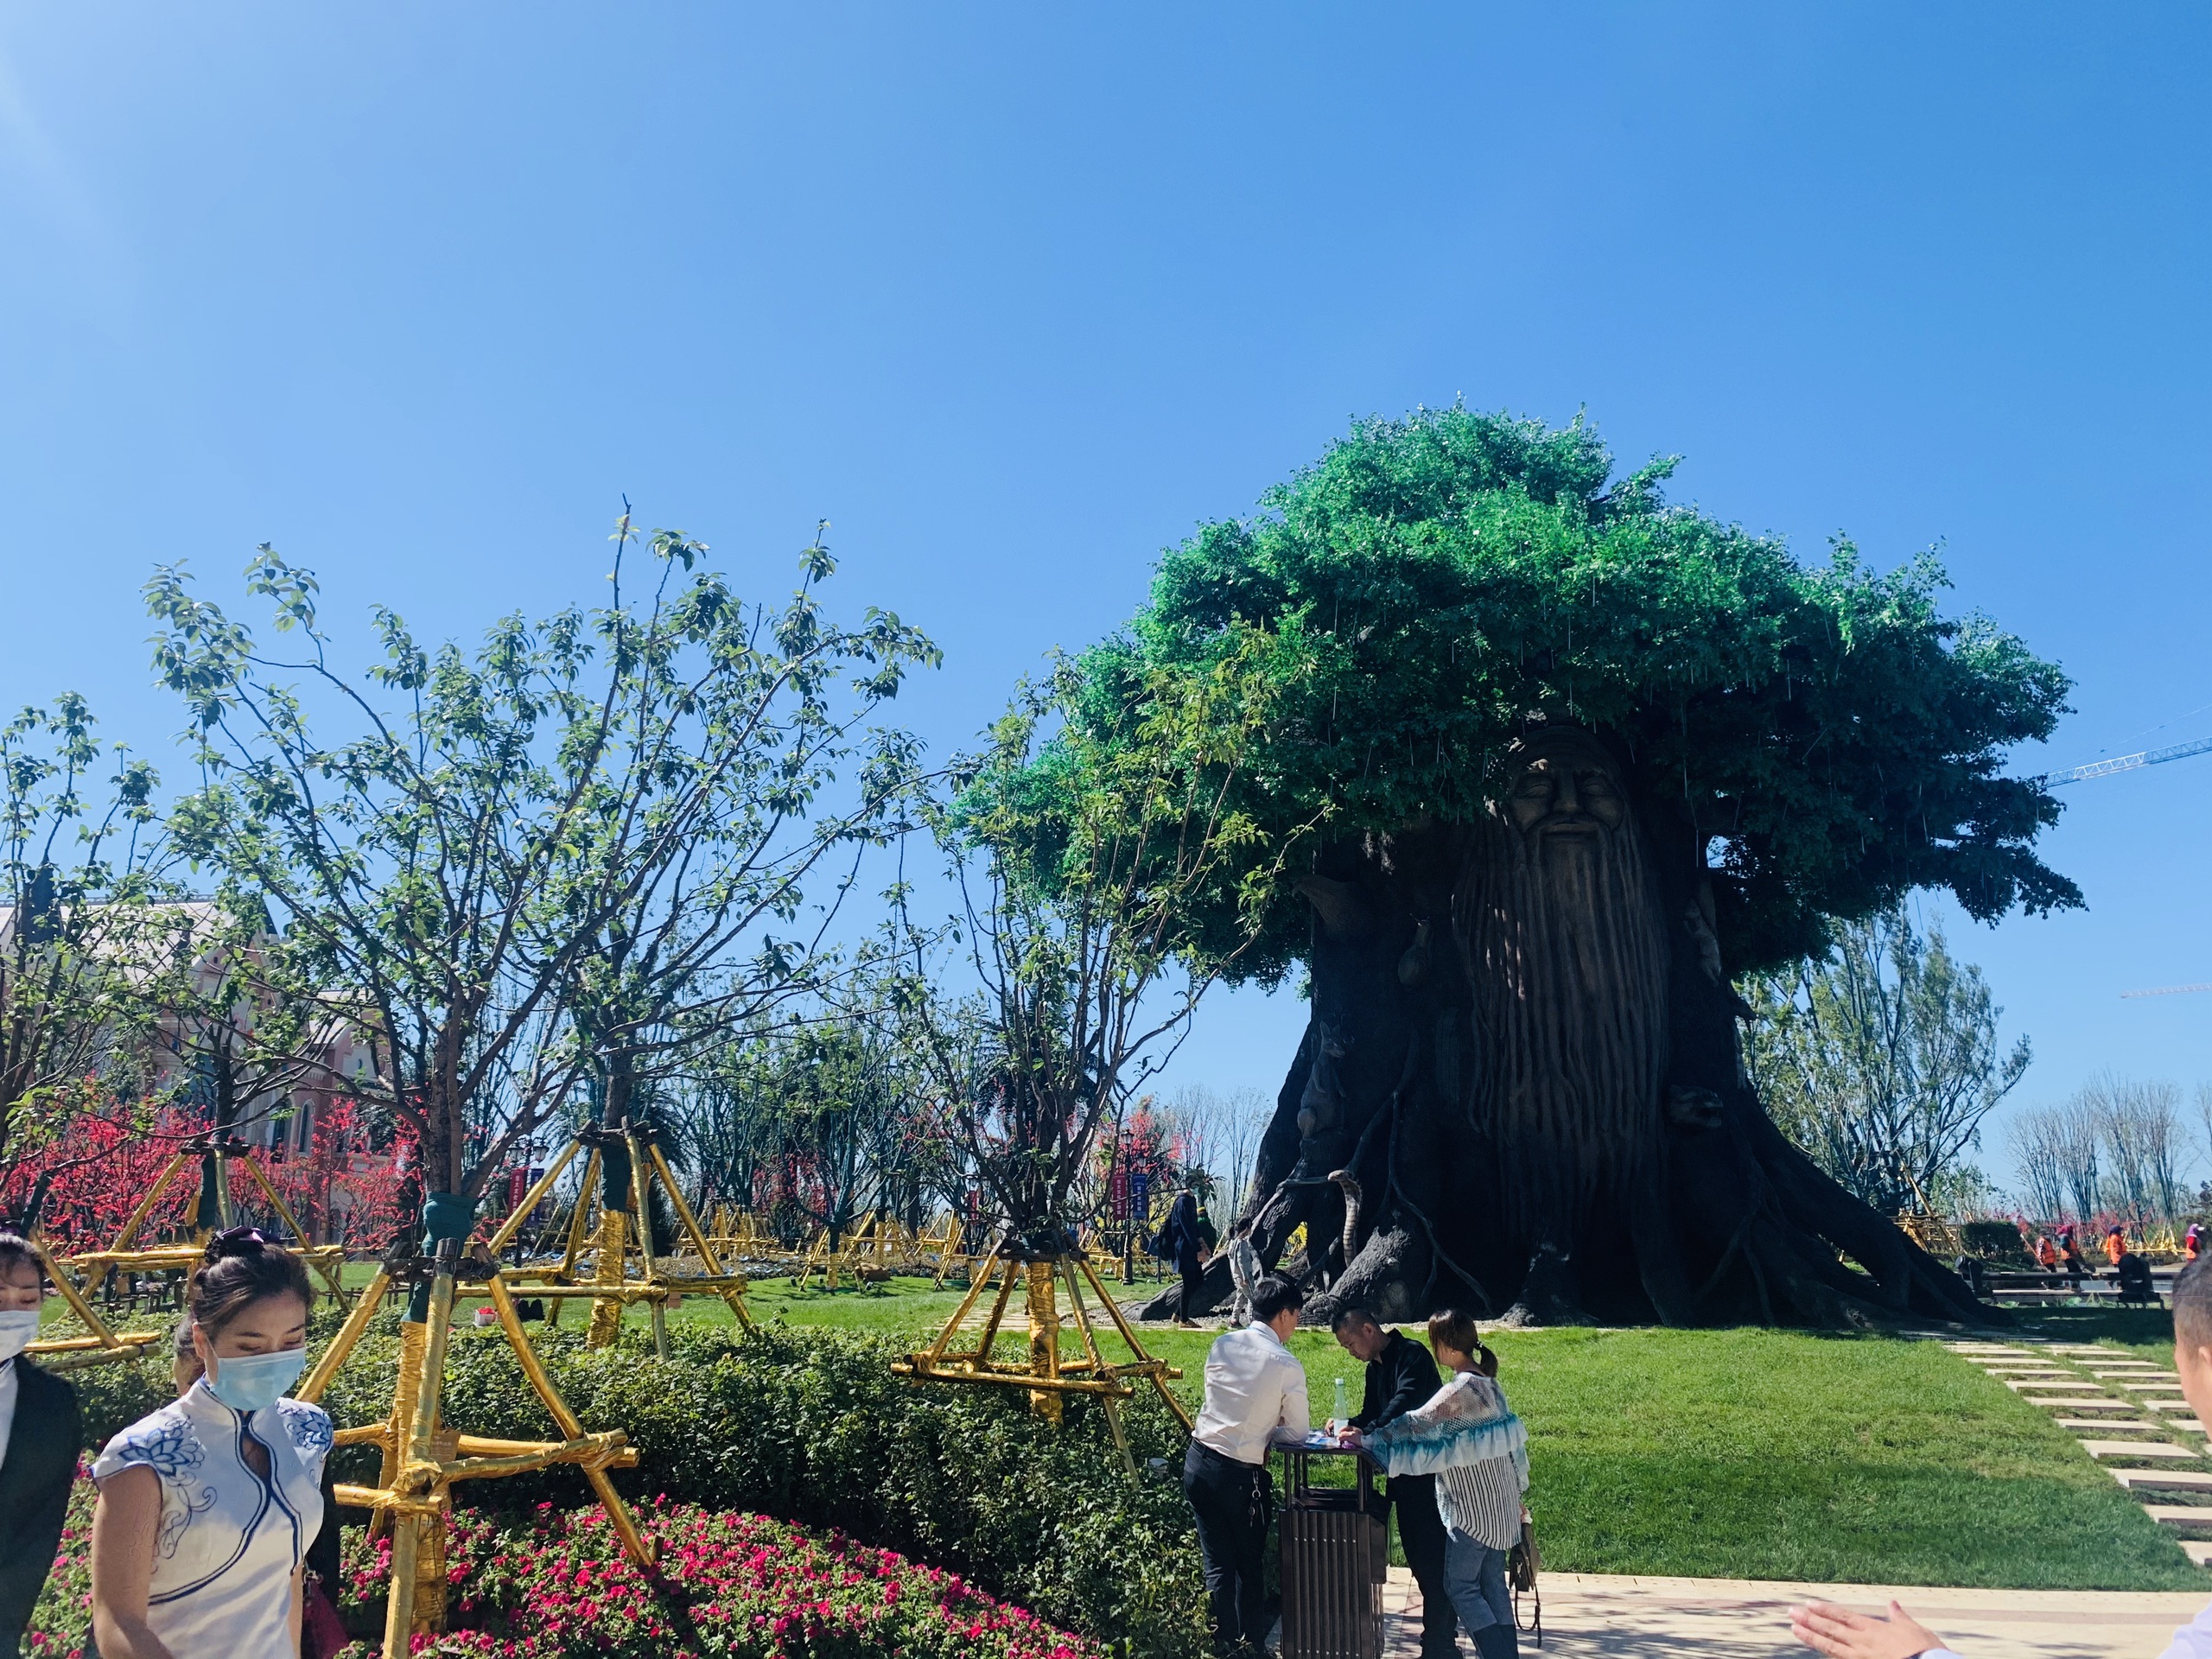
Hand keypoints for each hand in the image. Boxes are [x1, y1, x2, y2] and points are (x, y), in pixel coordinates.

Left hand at [1790, 1600, 1946, 1658]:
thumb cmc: (1925, 1651)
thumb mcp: (1913, 1629)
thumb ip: (1899, 1617)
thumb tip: (1893, 1603)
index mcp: (1873, 1629)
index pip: (1843, 1616)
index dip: (1824, 1610)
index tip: (1808, 1604)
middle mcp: (1863, 1642)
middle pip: (1831, 1629)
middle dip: (1810, 1620)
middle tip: (1791, 1612)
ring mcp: (1861, 1658)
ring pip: (1830, 1647)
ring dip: (1811, 1637)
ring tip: (1794, 1629)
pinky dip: (1827, 1655)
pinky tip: (1816, 1651)